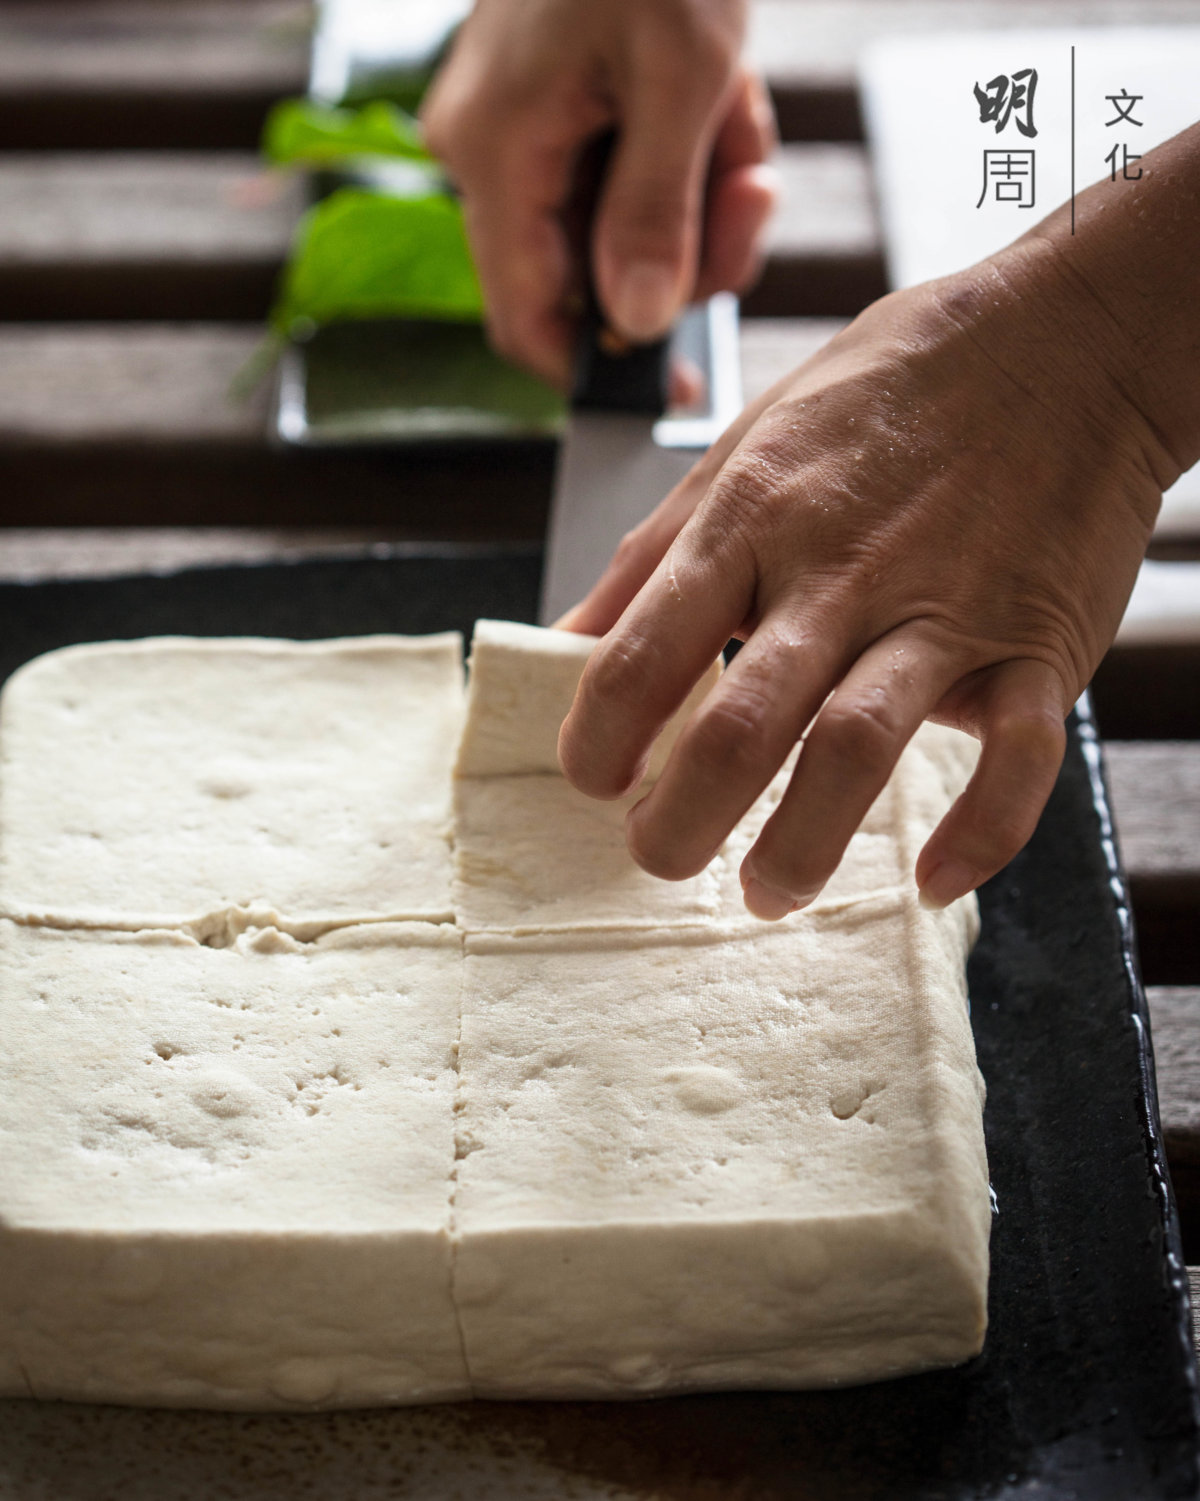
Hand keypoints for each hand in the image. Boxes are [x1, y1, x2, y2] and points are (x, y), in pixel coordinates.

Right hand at [421, 0, 777, 387]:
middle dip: (688, 246)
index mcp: (495, 150)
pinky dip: (685, 151)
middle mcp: (487, 150)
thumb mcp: (681, 73)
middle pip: (591, 273)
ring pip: (620, 224)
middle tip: (752, 190)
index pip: (523, 319)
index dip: (597, 368)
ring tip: (736, 111)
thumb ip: (657, 210)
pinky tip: (719, 99)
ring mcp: (514, 128)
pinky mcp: (548, 105)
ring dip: (700, 192)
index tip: (675, 384)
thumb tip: (641, 322)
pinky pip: (624, 171)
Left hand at [556, 237, 1176, 917]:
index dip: (599, 737)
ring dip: (801, 844)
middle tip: (658, 858)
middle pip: (739, 724)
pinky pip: (1017, 759)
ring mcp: (944, 612)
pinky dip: (980, 835)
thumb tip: (569, 635)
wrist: (1066, 336)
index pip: (643, 652)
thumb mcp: (746, 441)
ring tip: (765, 894)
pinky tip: (935, 881)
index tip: (591, 781)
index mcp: (753, 519)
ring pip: (858, 750)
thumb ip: (655, 551)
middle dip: (680, 818)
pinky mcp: (1037, 644)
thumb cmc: (892, 388)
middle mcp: (839, 573)